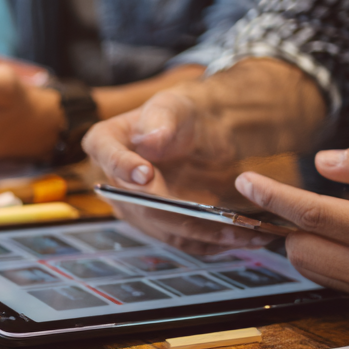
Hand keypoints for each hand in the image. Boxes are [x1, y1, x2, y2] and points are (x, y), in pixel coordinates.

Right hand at [84, 60, 328, 252]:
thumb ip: (162, 118)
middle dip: (176, 213)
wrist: (199, 135)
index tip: (145, 174)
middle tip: (210, 214)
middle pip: (139, 204)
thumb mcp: (172, 105)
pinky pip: (182, 240)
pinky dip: (211, 243)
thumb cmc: (180, 115)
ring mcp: (135, 208)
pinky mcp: (158, 225)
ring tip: (242, 231)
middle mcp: (115, 182)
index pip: (107, 155)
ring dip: (203, 233)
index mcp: (106, 143)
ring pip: (164, 229)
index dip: (122, 167)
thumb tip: (151, 139)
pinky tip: (240, 237)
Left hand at [236, 144, 348, 314]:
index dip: (273, 195)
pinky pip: (338, 283)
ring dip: (309, 242)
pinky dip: (333, 260)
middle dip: (291, 222)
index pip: (311, 215)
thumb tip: (324, 163)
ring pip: (313, 270)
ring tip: (337, 216)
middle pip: (300, 249)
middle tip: (295, 197)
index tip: (247, 180)